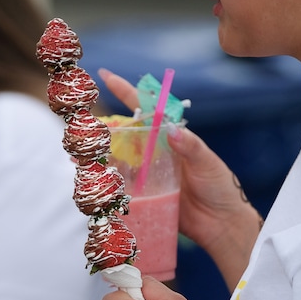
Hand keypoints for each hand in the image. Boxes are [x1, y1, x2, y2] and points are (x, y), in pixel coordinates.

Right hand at [98, 69, 260, 286]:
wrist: (222, 224)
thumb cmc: (219, 187)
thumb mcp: (207, 163)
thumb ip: (190, 146)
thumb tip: (173, 129)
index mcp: (171, 137)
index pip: (145, 110)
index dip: (125, 91)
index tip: (105, 75)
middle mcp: (156, 152)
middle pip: (124, 134)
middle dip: (103, 128)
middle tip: (82, 125)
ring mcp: (148, 174)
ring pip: (117, 158)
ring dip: (98, 154)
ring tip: (78, 153)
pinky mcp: (145, 196)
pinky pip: (121, 185)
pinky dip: (105, 181)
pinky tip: (91, 179)